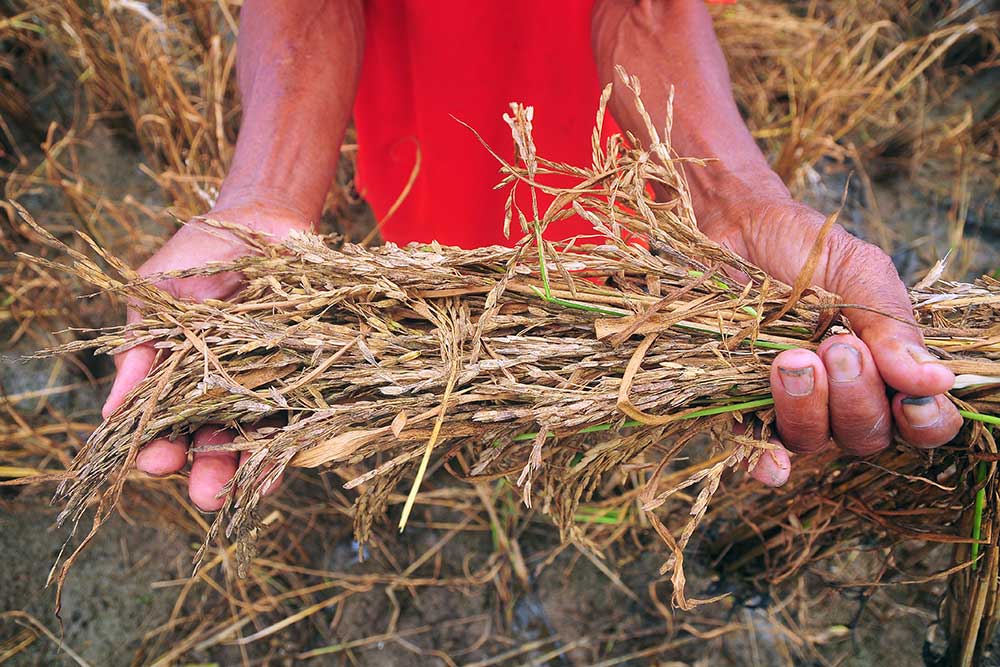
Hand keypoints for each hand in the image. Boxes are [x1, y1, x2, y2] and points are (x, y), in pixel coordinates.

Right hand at [102, 202, 311, 509]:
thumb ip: (142, 350)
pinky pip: (306, 408)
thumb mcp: (156, 298)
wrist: (261, 220)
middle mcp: (226, 392)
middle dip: (209, 472)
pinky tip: (293, 453)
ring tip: (246, 489)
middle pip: (216, 443)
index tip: (155, 461)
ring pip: (260, 437)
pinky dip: (300, 432)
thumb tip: (114, 411)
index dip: (160, 447)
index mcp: (181, 380)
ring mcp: (270, 385)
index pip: (167, 426)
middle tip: (207, 494)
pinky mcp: (312, 371)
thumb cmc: (198, 256)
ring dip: (253, 468)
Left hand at [697, 176, 961, 486]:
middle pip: (865, 435)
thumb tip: (936, 380)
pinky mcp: (739, 402)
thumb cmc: (804, 248)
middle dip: (856, 398)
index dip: (925, 422)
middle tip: (837, 347)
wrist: (734, 225)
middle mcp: (840, 396)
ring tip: (791, 360)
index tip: (911, 399)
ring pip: (812, 440)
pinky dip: (764, 460)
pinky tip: (769, 461)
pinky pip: (754, 447)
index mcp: (883, 367)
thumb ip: (892, 326)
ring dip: (808, 409)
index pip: (920, 420)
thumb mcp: (859, 273)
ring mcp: (789, 403)